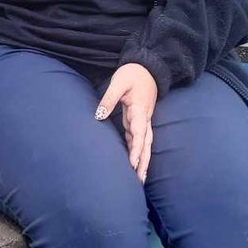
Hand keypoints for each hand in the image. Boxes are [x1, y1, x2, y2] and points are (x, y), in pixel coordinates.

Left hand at [95, 63, 157, 181]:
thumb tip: (99, 115)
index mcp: (140, 110)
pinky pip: (141, 140)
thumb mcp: (119, 83)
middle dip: (143, 162)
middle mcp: (144, 118)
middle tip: (140, 180)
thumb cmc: (132, 74)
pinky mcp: (139, 121)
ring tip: (140, 178)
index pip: (139, 132)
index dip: (136, 149)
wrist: (148, 68)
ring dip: (143, 161)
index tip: (133, 163)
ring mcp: (143, 121)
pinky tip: (135, 164)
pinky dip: (139, 153)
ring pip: (145, 144)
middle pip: (146, 144)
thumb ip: (109, 99)